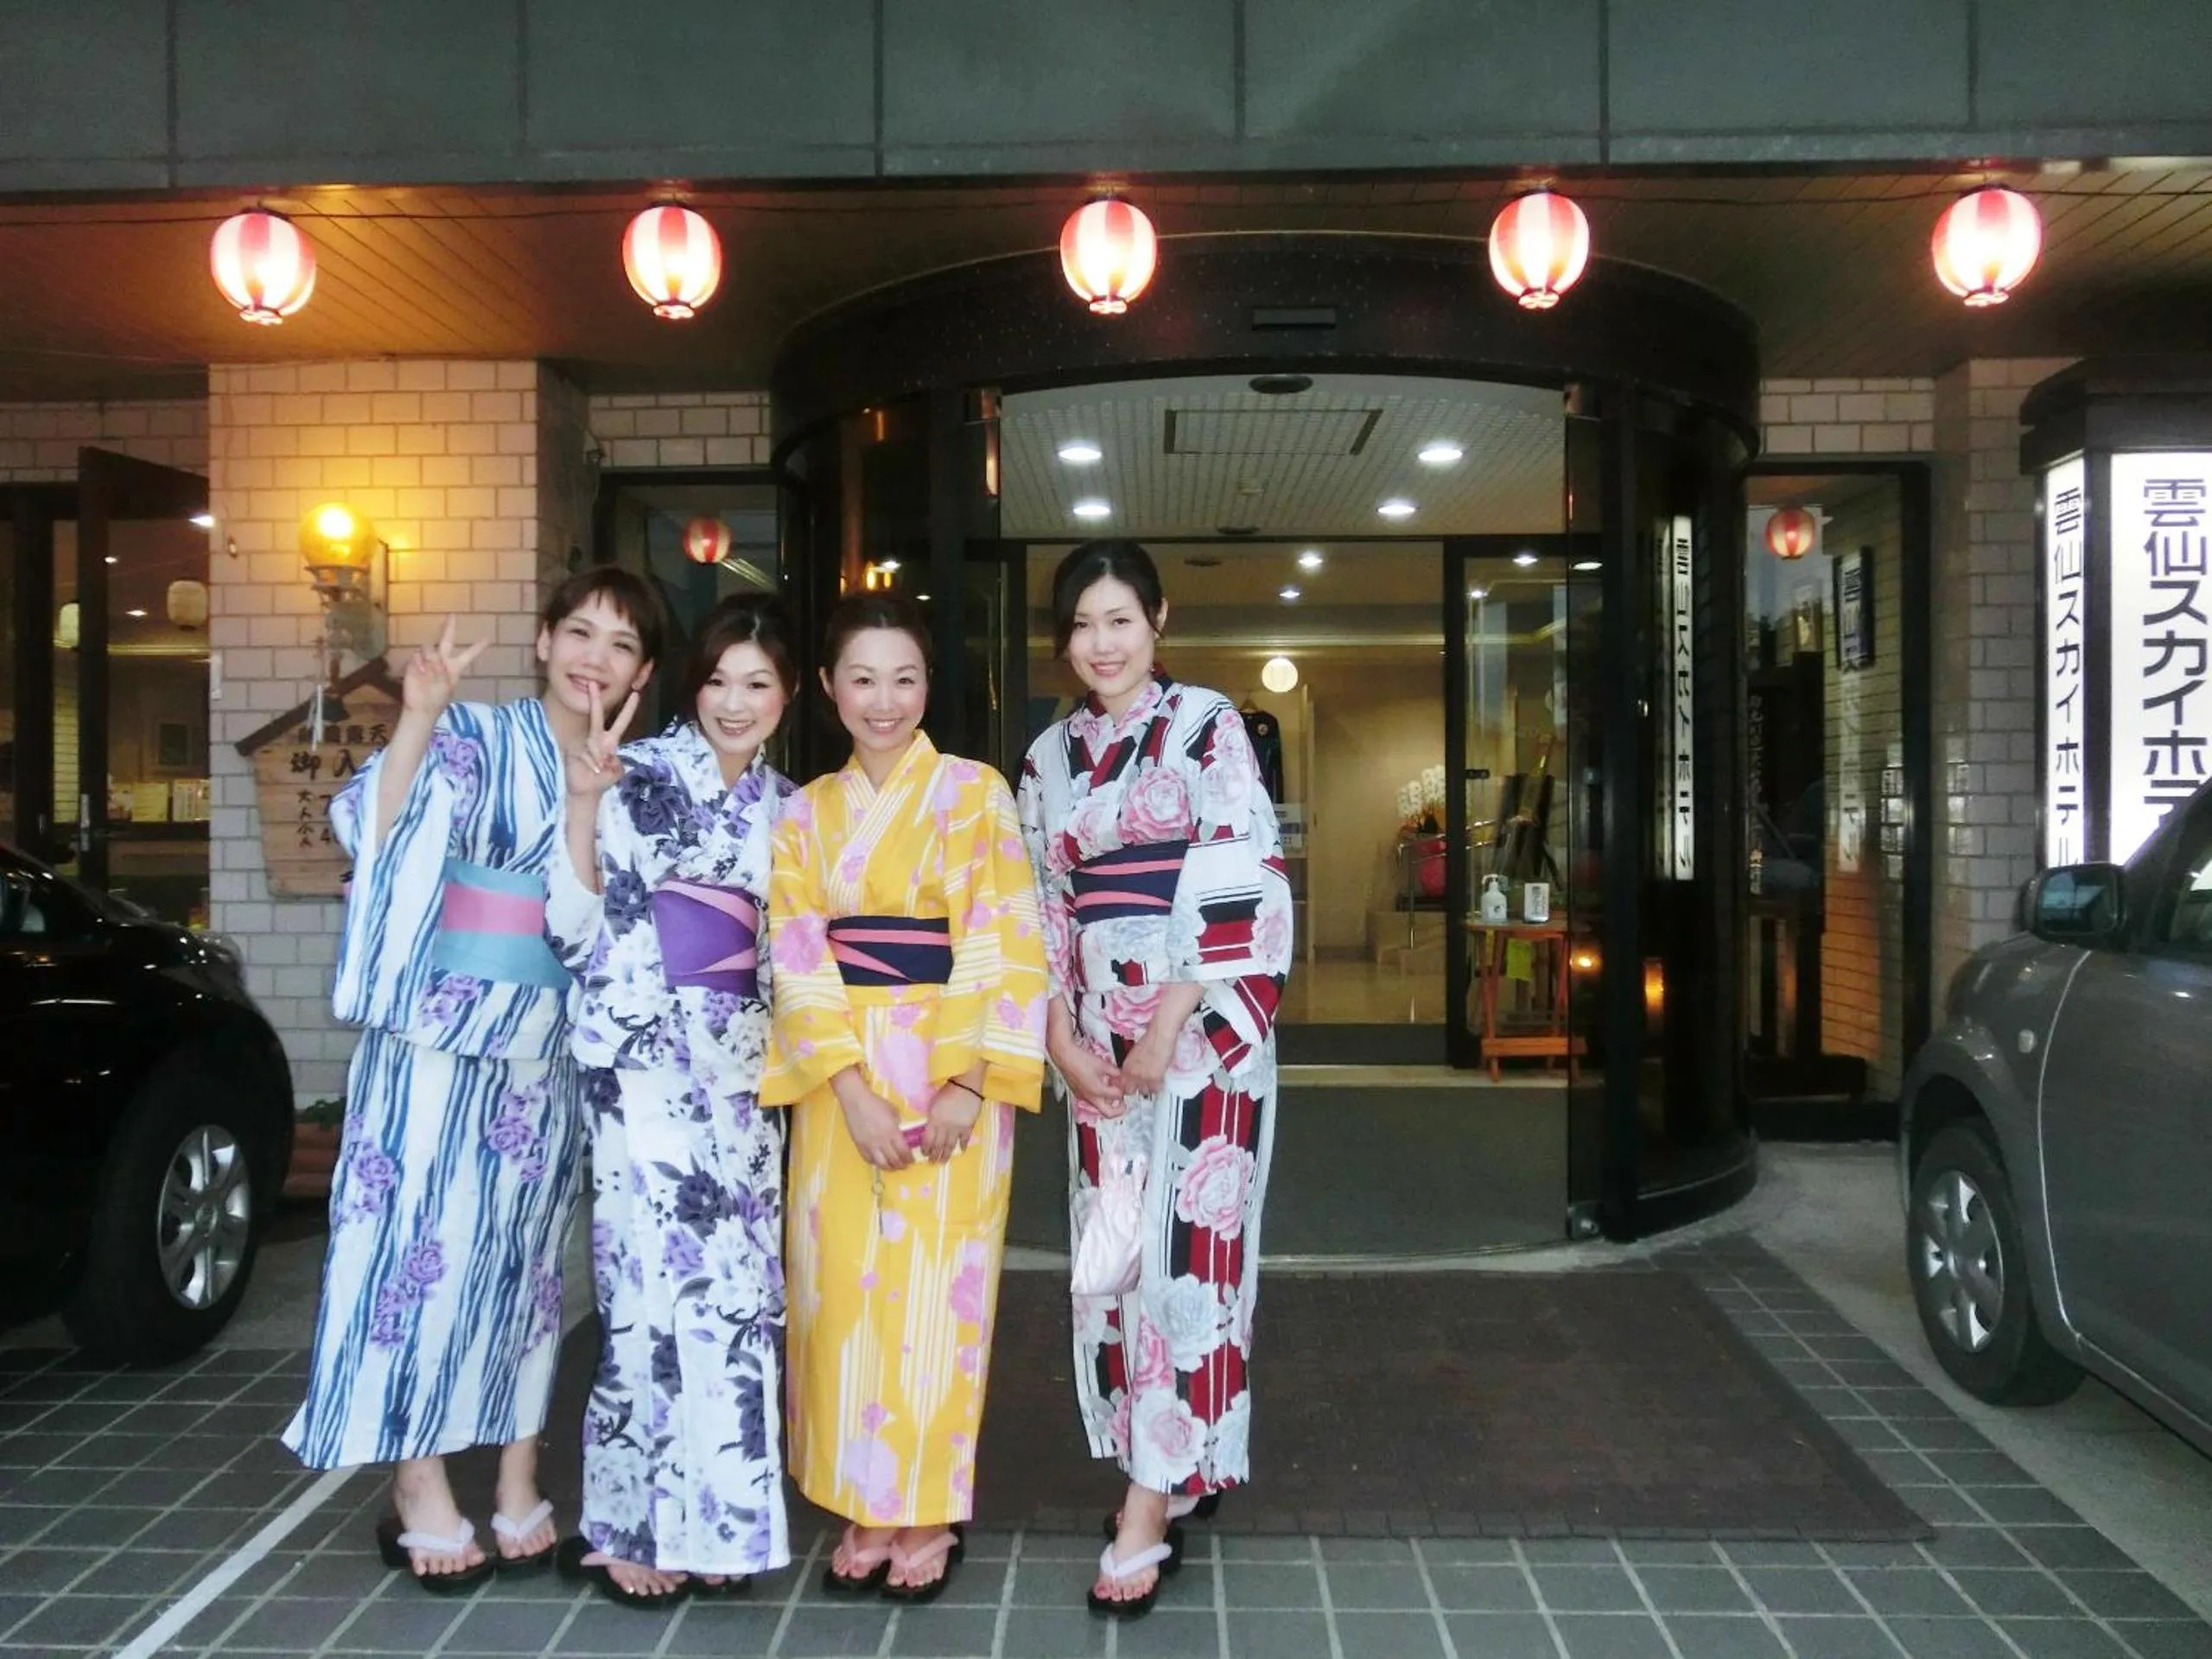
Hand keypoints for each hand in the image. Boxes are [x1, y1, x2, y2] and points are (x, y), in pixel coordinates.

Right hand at [400, 616, 489, 724]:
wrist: (420, 708)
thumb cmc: (437, 699)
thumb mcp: (446, 685)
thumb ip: (441, 669)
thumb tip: (432, 658)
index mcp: (454, 668)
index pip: (468, 655)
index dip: (477, 647)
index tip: (487, 638)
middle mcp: (441, 661)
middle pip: (447, 640)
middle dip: (449, 628)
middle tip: (452, 615)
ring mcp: (427, 660)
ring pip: (429, 647)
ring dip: (429, 659)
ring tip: (428, 673)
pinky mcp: (413, 663)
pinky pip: (416, 656)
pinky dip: (419, 664)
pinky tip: (419, 673)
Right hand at [565, 682, 641, 800]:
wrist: (585, 791)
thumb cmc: (602, 780)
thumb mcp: (615, 771)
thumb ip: (615, 763)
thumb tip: (605, 756)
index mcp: (610, 742)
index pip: (621, 723)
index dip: (628, 710)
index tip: (636, 694)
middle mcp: (596, 739)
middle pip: (597, 717)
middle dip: (595, 701)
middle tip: (592, 684)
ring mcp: (584, 744)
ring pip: (593, 744)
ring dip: (598, 761)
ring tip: (598, 771)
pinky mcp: (574, 751)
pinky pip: (586, 755)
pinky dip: (592, 765)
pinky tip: (592, 771)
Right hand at [837, 1082, 915, 1170]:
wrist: (856, 1101)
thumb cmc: (876, 1103)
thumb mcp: (893, 1112)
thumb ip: (897, 1125)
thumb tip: (901, 1135)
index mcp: (892, 1131)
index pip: (903, 1151)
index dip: (909, 1158)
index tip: (911, 1160)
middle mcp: (881, 1141)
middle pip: (893, 1160)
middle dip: (901, 1165)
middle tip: (904, 1165)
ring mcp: (869, 1145)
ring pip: (881, 1164)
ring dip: (889, 1167)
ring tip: (893, 1166)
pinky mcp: (859, 1145)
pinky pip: (869, 1159)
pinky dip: (876, 1163)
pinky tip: (880, 1161)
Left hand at [919, 1080, 983, 1161]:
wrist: (966, 1085)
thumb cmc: (947, 1090)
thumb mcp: (933, 1102)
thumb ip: (931, 1117)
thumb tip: (929, 1128)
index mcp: (934, 1119)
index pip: (928, 1138)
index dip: (926, 1148)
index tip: (924, 1154)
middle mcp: (945, 1126)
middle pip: (938, 1144)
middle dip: (934, 1155)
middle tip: (932, 1163)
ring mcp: (957, 1127)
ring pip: (950, 1145)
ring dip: (946, 1154)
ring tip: (943, 1162)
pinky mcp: (969, 1126)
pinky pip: (965, 1138)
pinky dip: (963, 1145)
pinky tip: (961, 1150)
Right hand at [1053, 1039, 1125, 1118]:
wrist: (1065, 1057)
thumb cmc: (1079, 1060)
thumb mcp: (1102, 1064)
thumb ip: (1115, 1072)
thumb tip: (1120, 1075)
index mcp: (1098, 1090)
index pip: (1117, 1096)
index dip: (1123, 1091)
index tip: (1125, 1086)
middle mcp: (1090, 1097)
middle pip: (1108, 1113)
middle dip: (1118, 1110)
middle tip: (1123, 1105)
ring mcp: (1083, 1097)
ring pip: (1098, 1107)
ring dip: (1107, 1103)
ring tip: (1111, 1094)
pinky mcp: (1078, 1093)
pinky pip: (1090, 1100)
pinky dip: (1098, 1097)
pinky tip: (1099, 1087)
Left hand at [1118, 1025, 1175, 1098]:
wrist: (1160, 1036)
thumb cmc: (1149, 1040)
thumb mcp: (1135, 1054)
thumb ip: (1132, 1066)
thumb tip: (1134, 1072)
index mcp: (1126, 1067)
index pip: (1121, 1084)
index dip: (1127, 1085)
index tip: (1132, 1085)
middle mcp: (1132, 1074)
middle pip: (1130, 1091)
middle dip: (1135, 1089)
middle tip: (1142, 1085)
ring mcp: (1143, 1078)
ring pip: (1144, 1092)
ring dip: (1147, 1088)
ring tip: (1152, 1082)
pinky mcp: (1155, 1079)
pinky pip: (1156, 1089)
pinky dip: (1158, 1086)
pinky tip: (1159, 1080)